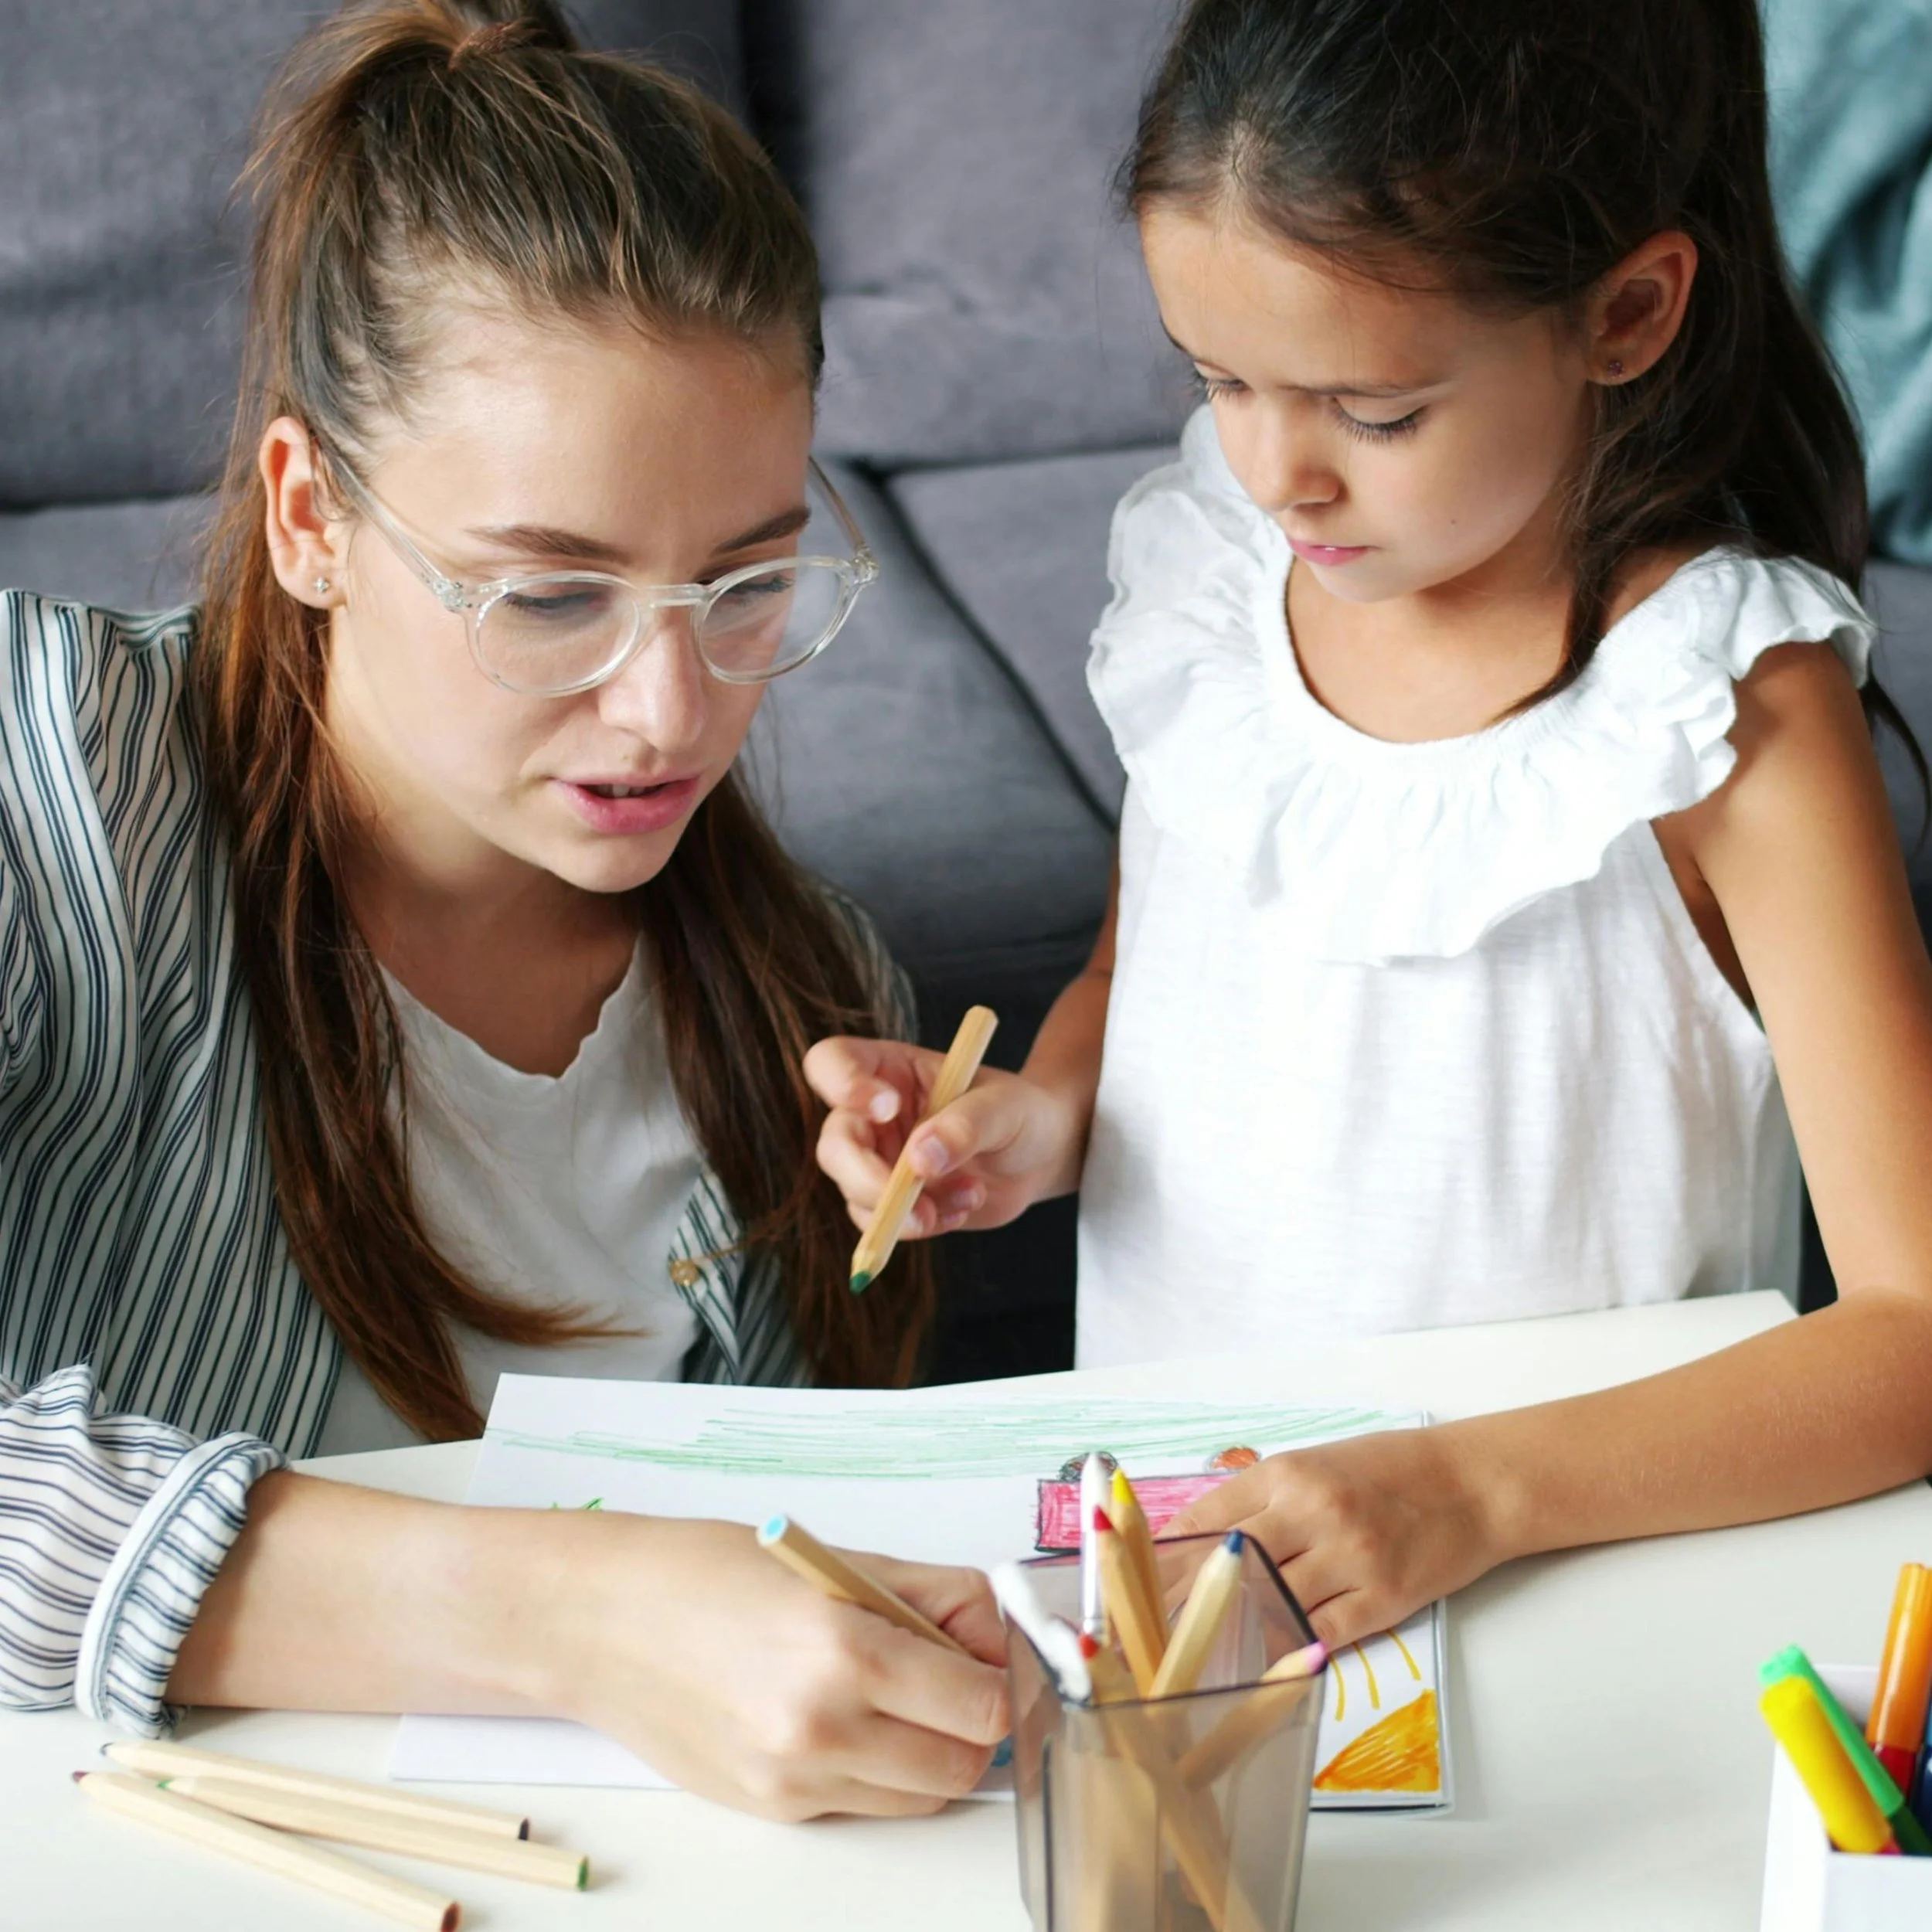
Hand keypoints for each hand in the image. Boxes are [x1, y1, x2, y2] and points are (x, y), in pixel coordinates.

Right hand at [534, 1514, 1010, 1819]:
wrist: (599, 1621)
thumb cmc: (708, 1573)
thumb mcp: (839, 1561)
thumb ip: (935, 1599)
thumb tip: (1002, 1635)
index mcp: (845, 1652)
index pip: (983, 1708)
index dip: (1002, 1682)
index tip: (992, 1658)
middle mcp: (820, 1730)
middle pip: (961, 1767)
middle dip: (972, 1724)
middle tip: (949, 1674)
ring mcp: (792, 1782)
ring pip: (917, 1797)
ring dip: (927, 1752)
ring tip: (889, 1690)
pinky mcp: (770, 1810)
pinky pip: (862, 1803)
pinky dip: (873, 1767)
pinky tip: (837, 1713)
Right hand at [805, 1034, 1080, 1236]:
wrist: (1042, 1155)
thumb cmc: (1022, 1112)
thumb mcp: (1005, 1107)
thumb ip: (965, 1126)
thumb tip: (919, 1161)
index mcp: (889, 1069)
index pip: (832, 1062)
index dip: (842, 1084)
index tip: (887, 1109)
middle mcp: (872, 1115)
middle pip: (834, 1143)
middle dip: (868, 1177)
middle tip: (914, 1199)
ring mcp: (879, 1160)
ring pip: (854, 1191)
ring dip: (907, 1209)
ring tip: (971, 1195)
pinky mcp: (893, 1201)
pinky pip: (884, 1224)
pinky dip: (923, 1225)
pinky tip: (965, 1207)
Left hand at [1164, 1428, 1513, 1648]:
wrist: (1471, 1483)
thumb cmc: (1388, 1470)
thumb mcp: (1315, 1464)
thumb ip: (1259, 1496)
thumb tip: (1199, 1535)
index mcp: (1287, 1474)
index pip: (1206, 1517)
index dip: (1162, 1555)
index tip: (1132, 1581)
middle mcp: (1312, 1512)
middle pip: (1227, 1564)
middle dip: (1181, 1599)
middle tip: (1145, 1628)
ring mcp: (1348, 1558)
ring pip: (1269, 1603)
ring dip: (1230, 1630)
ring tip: (1189, 1654)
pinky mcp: (1381, 1599)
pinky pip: (1319, 1633)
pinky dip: (1287, 1651)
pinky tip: (1259, 1665)